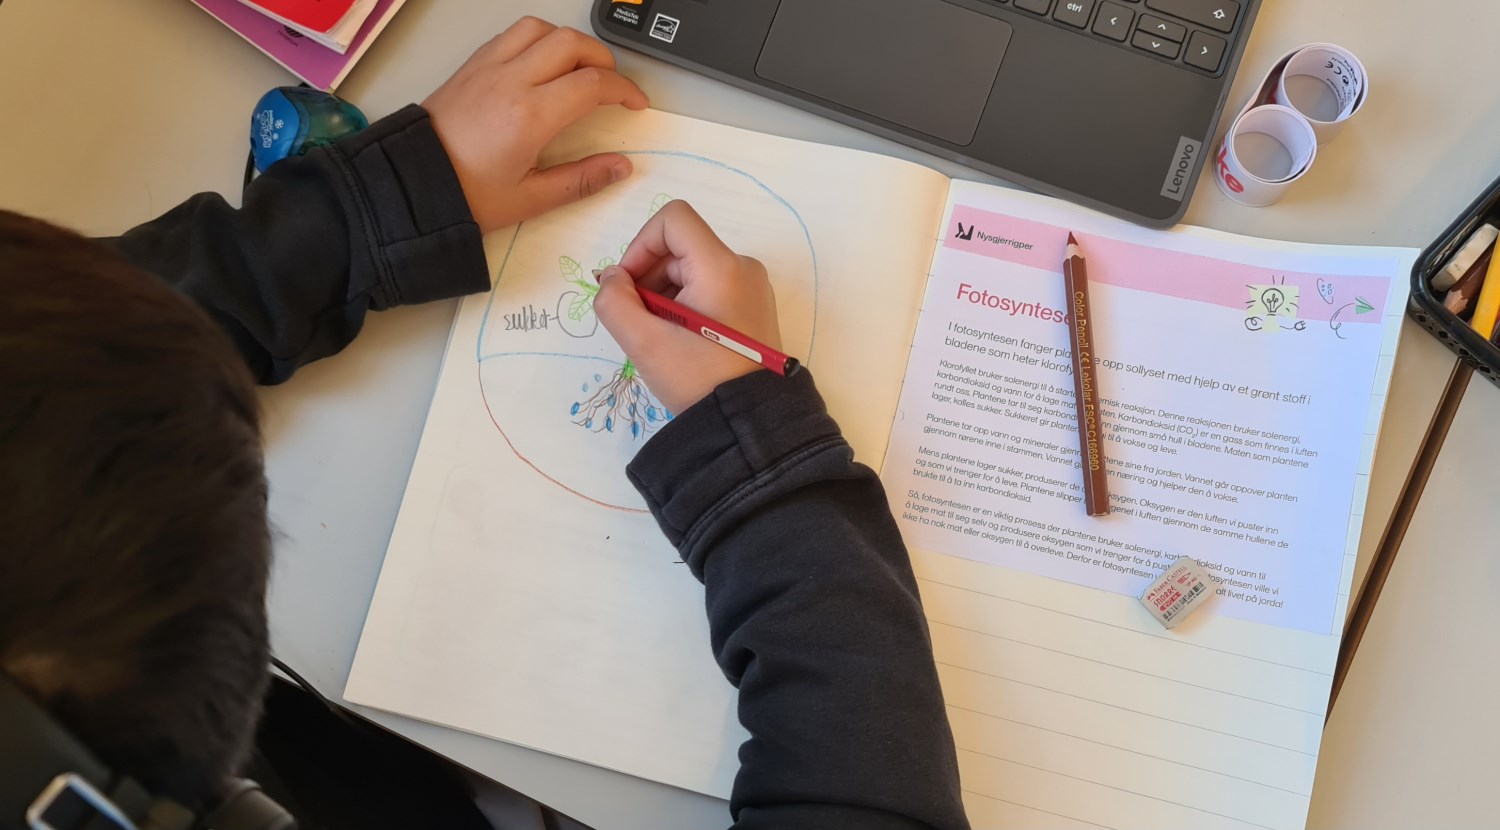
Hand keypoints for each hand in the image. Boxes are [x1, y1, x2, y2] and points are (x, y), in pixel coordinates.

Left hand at [422, 18, 649, 231]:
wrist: (411, 184)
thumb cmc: (466, 195)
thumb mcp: (530, 199)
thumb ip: (581, 180)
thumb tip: (621, 167)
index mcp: (530, 116)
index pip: (593, 84)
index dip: (624, 90)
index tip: (635, 104)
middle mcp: (511, 80)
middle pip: (572, 43)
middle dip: (602, 60)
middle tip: (611, 86)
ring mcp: (489, 67)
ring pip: (541, 28)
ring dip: (569, 43)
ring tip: (578, 70)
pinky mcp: (472, 65)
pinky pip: (513, 34)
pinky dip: (538, 40)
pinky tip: (542, 65)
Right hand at [593, 201, 782, 414]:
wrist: (749, 422)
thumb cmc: (698, 379)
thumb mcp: (644, 343)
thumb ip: (614, 301)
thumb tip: (612, 278)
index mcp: (721, 266)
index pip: (673, 219)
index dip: (640, 245)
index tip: (628, 285)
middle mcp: (742, 267)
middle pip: (680, 248)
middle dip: (648, 277)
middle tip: (636, 320)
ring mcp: (752, 287)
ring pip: (692, 269)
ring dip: (664, 294)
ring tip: (657, 336)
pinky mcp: (754, 307)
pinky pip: (709, 288)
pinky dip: (684, 305)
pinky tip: (678, 340)